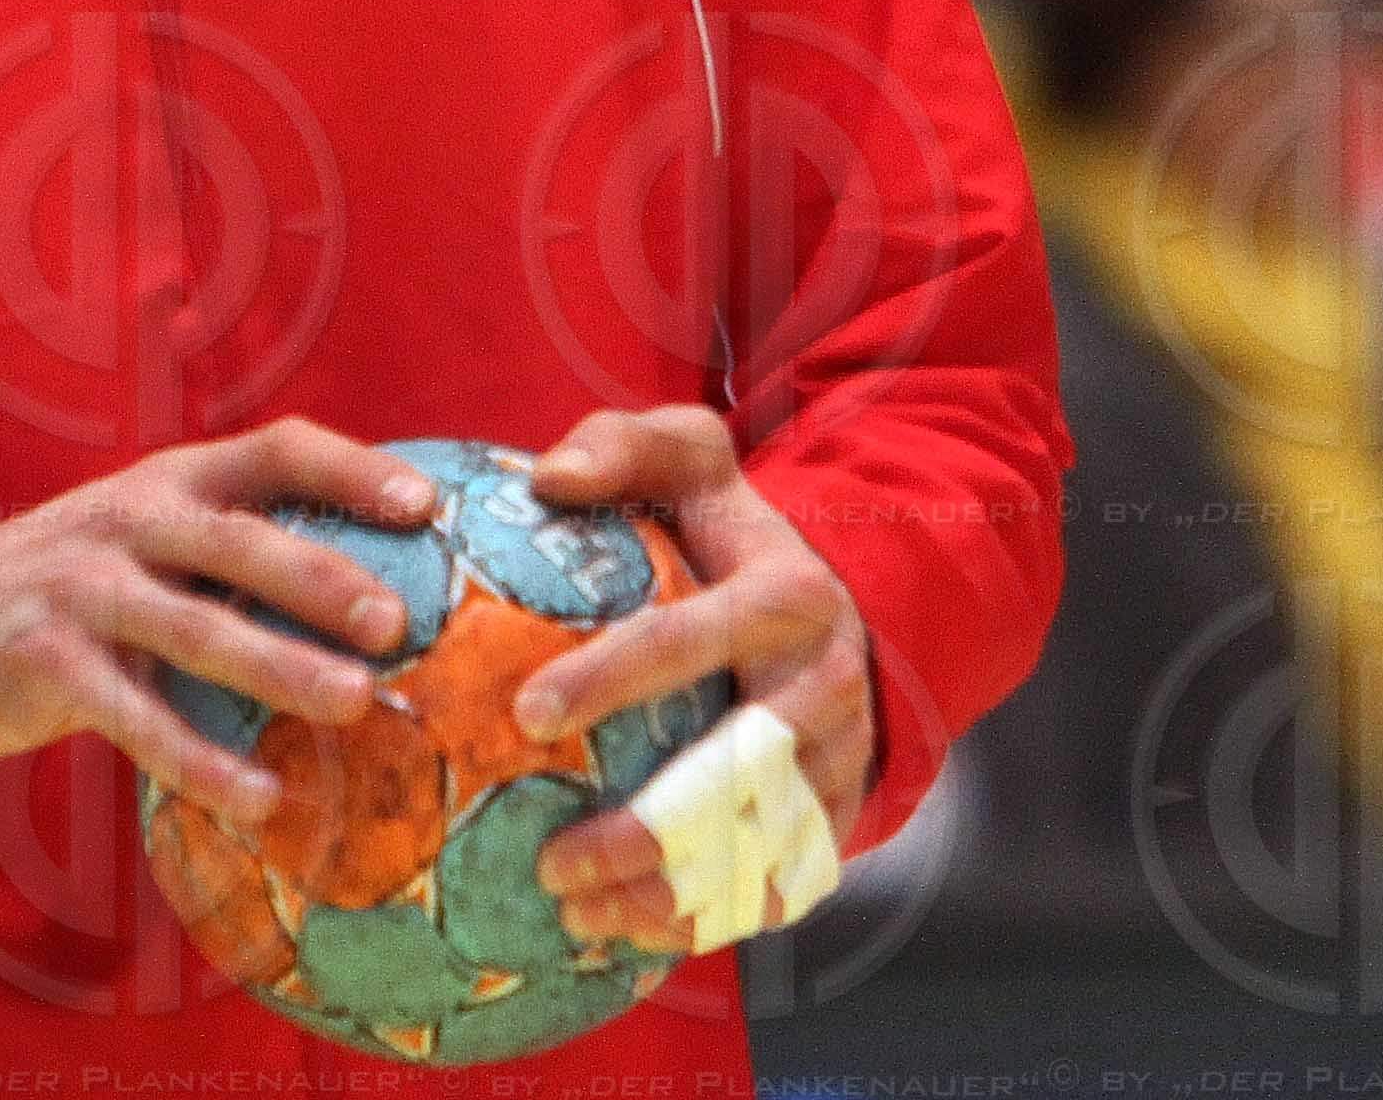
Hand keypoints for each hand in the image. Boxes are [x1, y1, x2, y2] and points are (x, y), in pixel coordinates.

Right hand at [0, 419, 436, 836]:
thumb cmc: (86, 576)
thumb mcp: (153, 528)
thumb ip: (240, 537)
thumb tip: (388, 575)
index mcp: (177, 478)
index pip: (278, 450)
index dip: (353, 470)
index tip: (425, 507)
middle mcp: (133, 522)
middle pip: (240, 543)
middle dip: (322, 578)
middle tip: (399, 622)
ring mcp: (87, 592)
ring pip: (197, 631)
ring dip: (279, 668)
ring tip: (354, 704)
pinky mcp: (50, 667)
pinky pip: (138, 719)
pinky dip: (201, 762)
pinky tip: (262, 800)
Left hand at [516, 405, 870, 953]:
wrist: (856, 615)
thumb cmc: (738, 541)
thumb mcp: (700, 468)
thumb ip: (628, 446)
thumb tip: (545, 477)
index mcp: (788, 597)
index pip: (693, 638)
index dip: (611, 675)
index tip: (526, 712)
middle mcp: (825, 686)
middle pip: (738, 778)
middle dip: (645, 832)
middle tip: (549, 865)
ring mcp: (840, 763)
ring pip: (757, 853)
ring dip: (664, 899)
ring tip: (571, 913)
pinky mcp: (838, 824)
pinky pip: (773, 893)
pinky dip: (700, 926)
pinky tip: (620, 937)